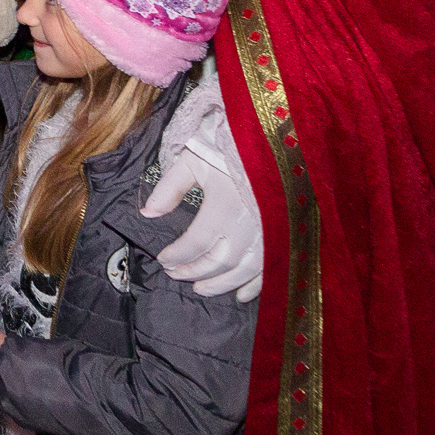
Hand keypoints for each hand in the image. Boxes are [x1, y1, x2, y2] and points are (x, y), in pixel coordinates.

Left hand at [145, 139, 266, 302]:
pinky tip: (240, 295)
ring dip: (221, 284)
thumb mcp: (193, 160)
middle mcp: (249, 223)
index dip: (176, 255)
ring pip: (243, 270)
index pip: (194, 242)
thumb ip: (168, 188)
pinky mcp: (287, 234)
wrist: (274, 138)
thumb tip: (147, 213)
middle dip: (195, 271)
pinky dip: (255, 285)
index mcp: (224, 204)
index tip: (163, 259)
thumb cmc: (228, 146)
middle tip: (177, 275)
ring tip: (201, 289)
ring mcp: (271, 231)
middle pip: (218, 261)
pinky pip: (271, 268)